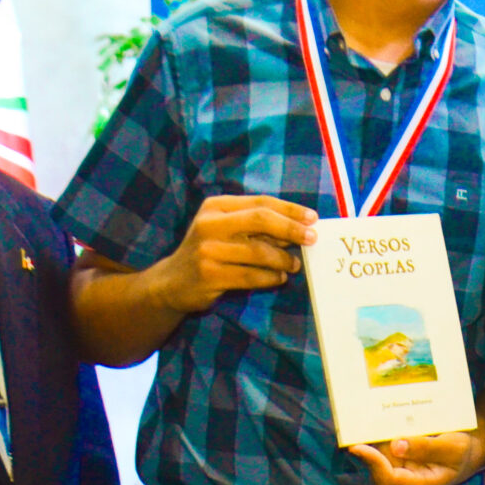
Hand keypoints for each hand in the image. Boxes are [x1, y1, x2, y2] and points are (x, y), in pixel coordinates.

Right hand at [161, 195, 317, 311]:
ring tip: (294, 265)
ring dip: (284, 259)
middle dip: (291, 229)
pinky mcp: (210, 275)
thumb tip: (298, 225)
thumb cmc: (208, 251)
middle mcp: (210, 224)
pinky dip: (270, 277)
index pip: (260, 203)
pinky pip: (251, 276)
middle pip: (261, 220)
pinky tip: (279, 278)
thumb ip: (254, 224)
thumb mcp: (224, 229)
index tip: (312, 218)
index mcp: (215, 206)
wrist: (171, 282)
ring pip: (259, 252)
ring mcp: (208, 250)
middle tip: (311, 239)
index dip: (290, 210)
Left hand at [348, 422, 484, 484]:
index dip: (372, 463)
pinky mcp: (399, 473)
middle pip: (378, 478)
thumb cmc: (463, 449)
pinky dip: (380, 448)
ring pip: (378, 469)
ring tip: (383, 428)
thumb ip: (426, 447)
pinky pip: (382, 462)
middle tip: (376, 430)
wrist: (470, 451)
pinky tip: (384, 432)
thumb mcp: (451, 445)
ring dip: (377, 450)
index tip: (357, 446)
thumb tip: (396, 445)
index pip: (388, 479)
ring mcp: (403, 483)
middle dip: (374, 455)